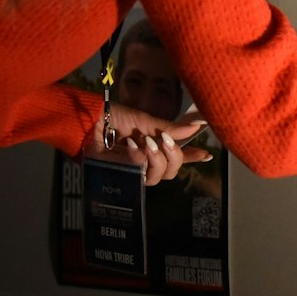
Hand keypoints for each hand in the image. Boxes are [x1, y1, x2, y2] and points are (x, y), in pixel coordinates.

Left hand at [83, 104, 211, 185]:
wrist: (90, 122)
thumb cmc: (115, 118)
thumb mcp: (146, 121)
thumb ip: (172, 128)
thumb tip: (200, 124)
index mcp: (156, 145)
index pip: (178, 155)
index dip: (192, 156)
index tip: (206, 154)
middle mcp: (147, 160)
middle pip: (172, 170)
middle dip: (174, 155)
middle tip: (164, 139)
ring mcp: (135, 170)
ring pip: (159, 176)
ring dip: (156, 158)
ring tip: (146, 142)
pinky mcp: (122, 177)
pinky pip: (140, 176)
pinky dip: (139, 159)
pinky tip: (131, 146)